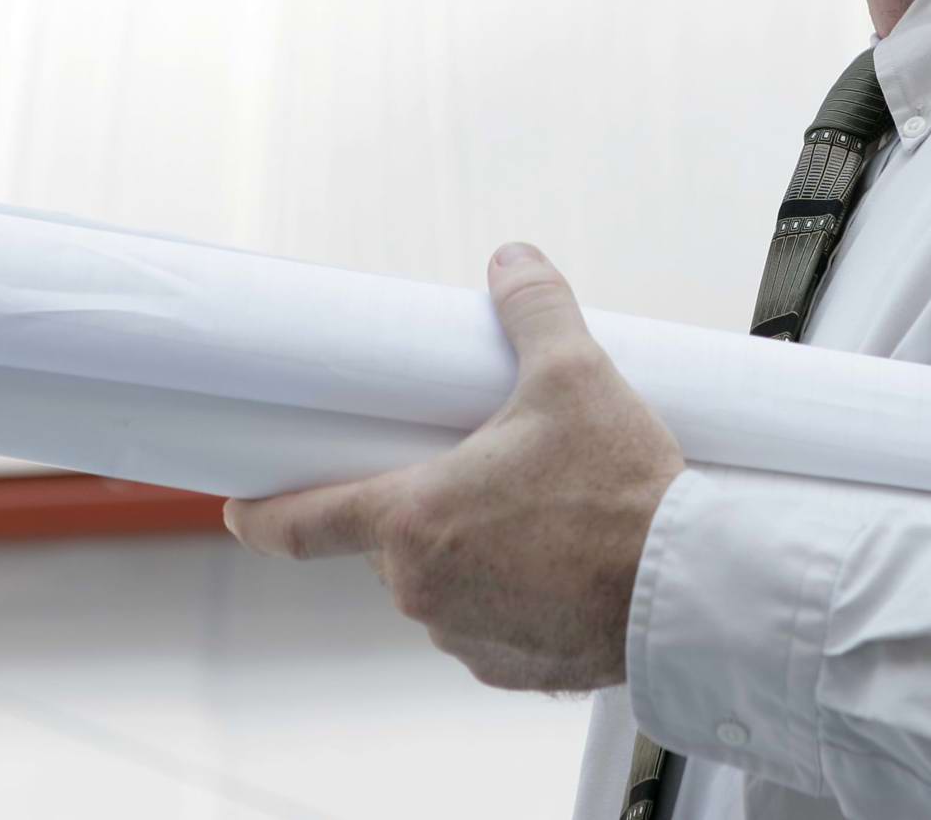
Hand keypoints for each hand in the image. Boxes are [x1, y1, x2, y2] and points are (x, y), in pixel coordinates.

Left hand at [223, 242, 686, 691]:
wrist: (692, 590)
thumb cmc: (624, 490)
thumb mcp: (575, 374)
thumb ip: (533, 310)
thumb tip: (511, 261)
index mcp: (412, 519)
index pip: (302, 524)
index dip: (262, 515)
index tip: (239, 508)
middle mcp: (424, 591)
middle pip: (393, 543)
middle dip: (424, 507)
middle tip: (479, 469)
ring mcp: (467, 638)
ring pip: (445, 586)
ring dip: (472, 556)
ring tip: (541, 516)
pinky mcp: (517, 670)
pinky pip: (493, 626)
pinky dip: (515, 599)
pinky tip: (564, 567)